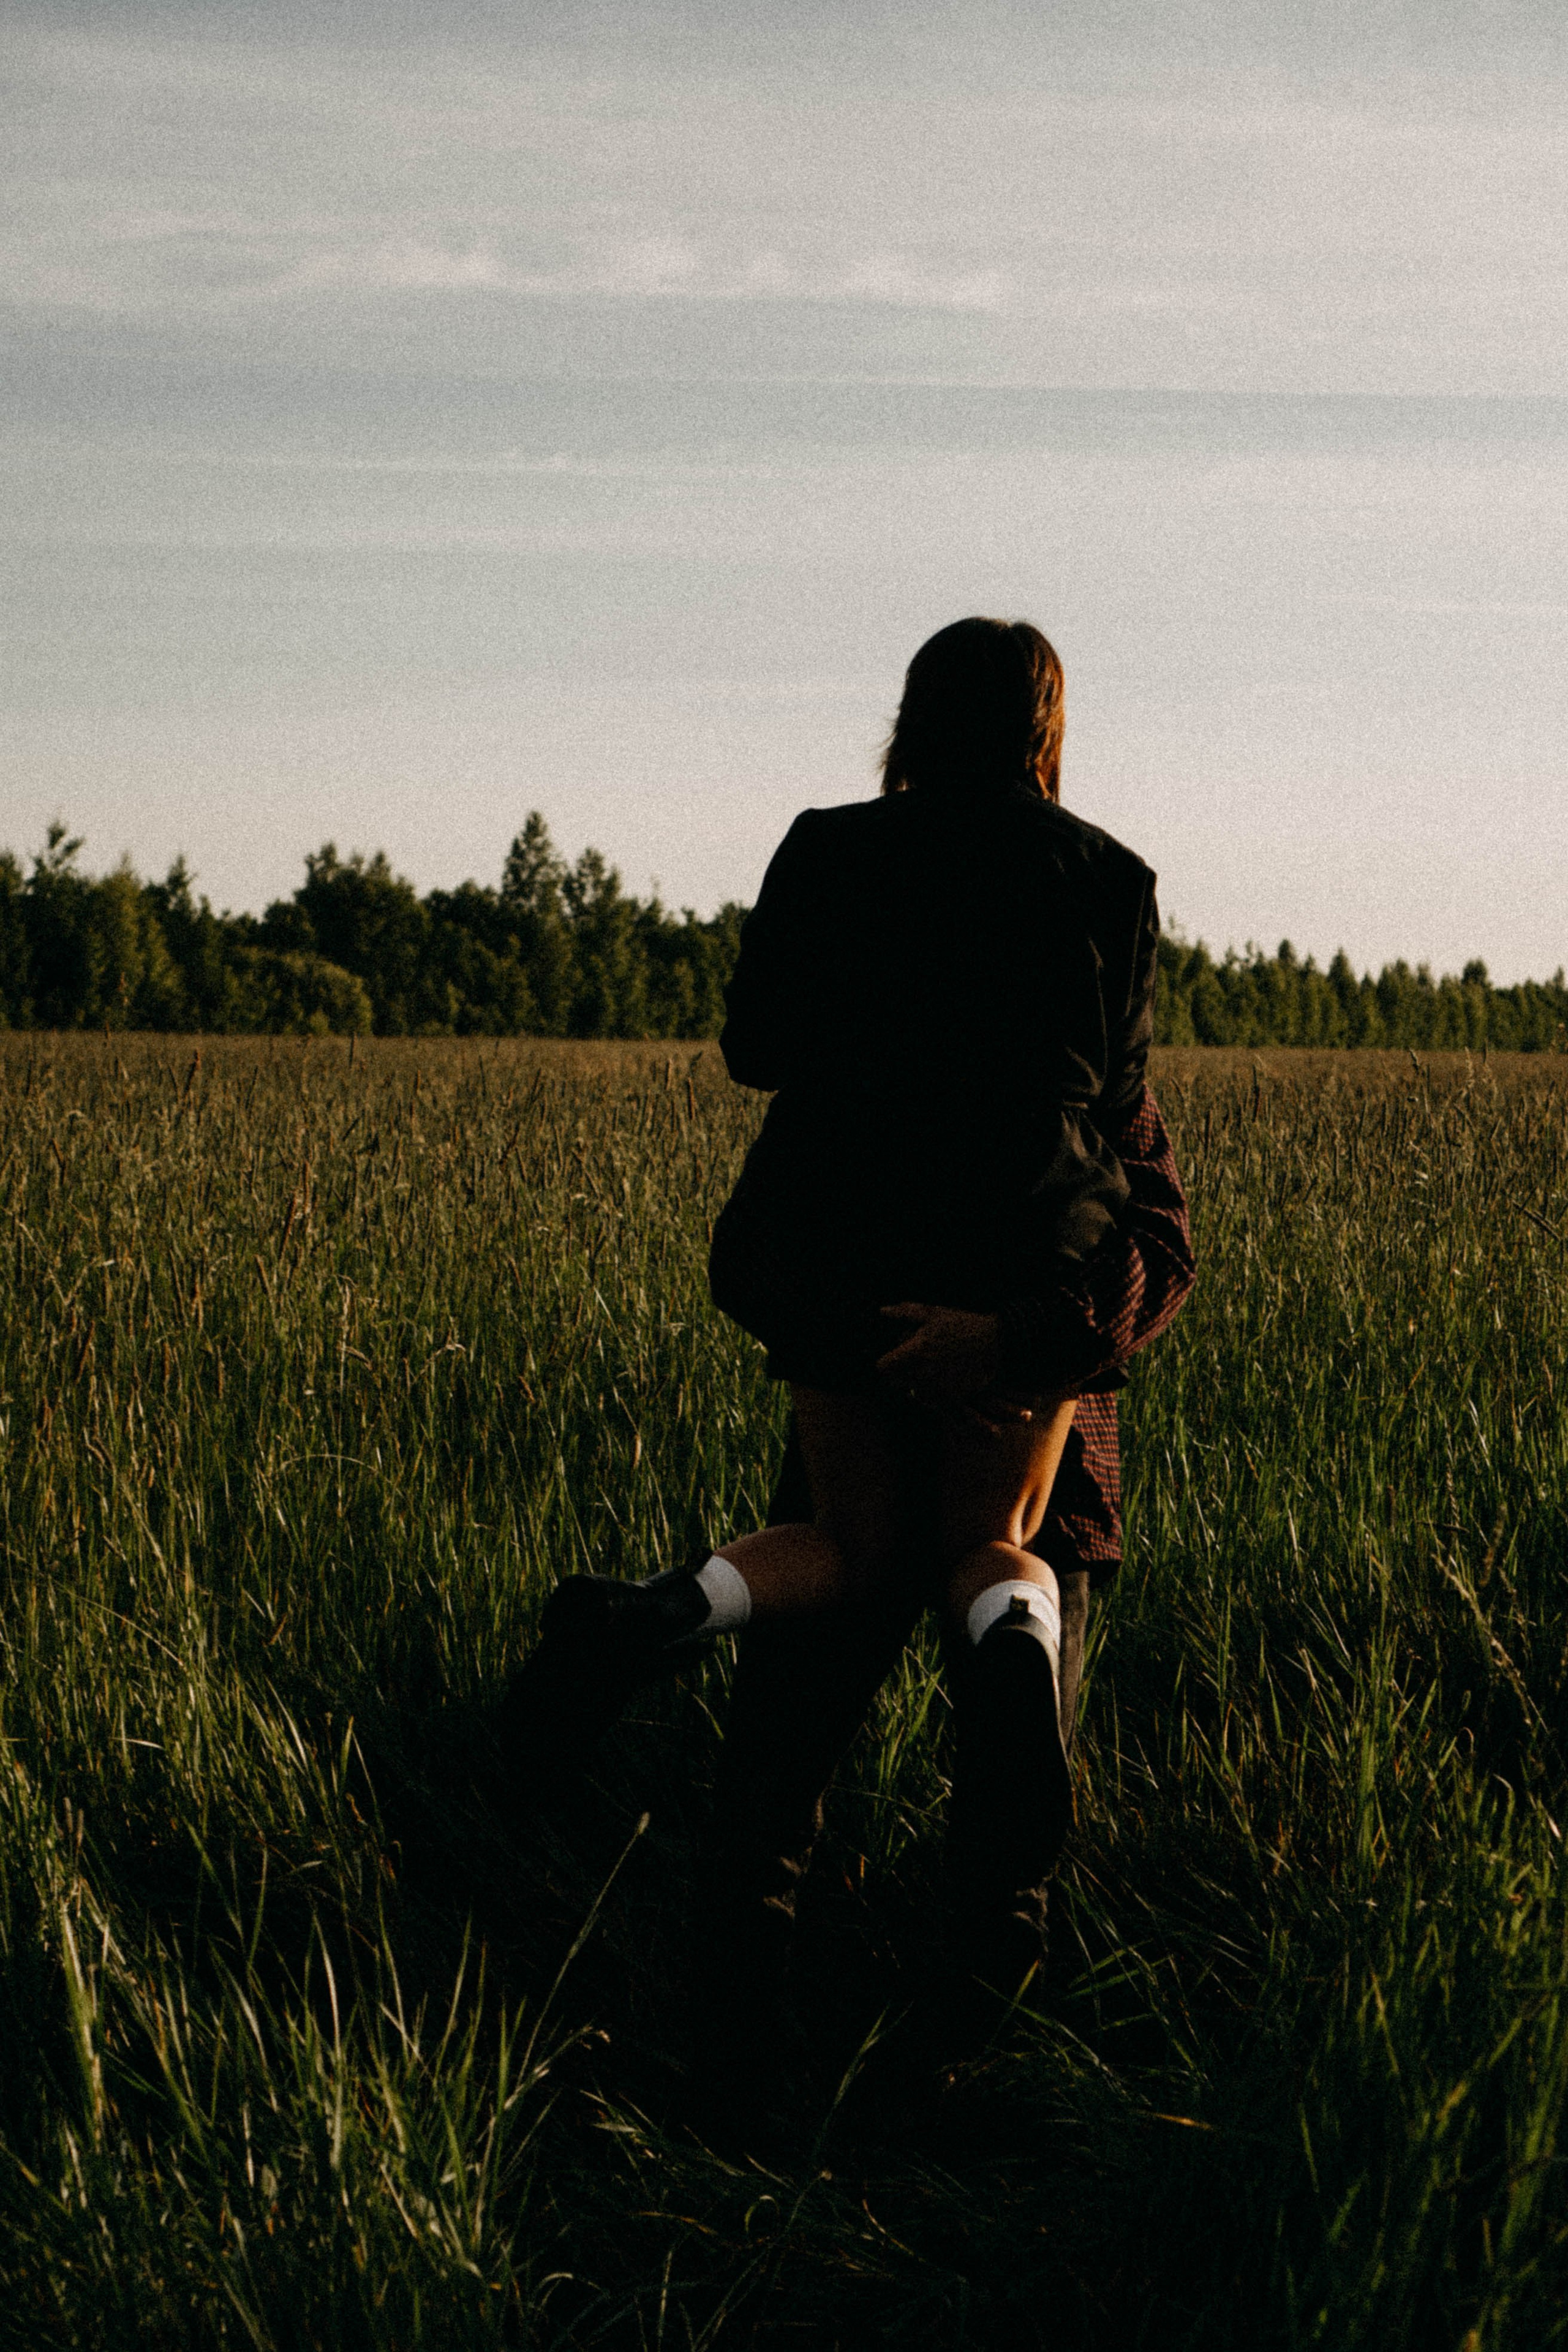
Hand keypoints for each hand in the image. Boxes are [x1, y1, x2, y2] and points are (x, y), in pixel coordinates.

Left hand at [875, 1303, 1030, 1427]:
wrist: (993, 1340)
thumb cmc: (960, 1324)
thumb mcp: (932, 1313)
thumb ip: (904, 1312)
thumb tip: (882, 1311)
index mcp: (916, 1351)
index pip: (883, 1367)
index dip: (885, 1361)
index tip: (893, 1357)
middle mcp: (924, 1373)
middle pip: (896, 1380)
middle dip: (901, 1370)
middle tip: (918, 1358)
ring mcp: (938, 1387)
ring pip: (912, 1391)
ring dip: (916, 1381)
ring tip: (933, 1365)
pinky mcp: (950, 1397)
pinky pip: (931, 1398)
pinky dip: (933, 1390)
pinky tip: (944, 1374)